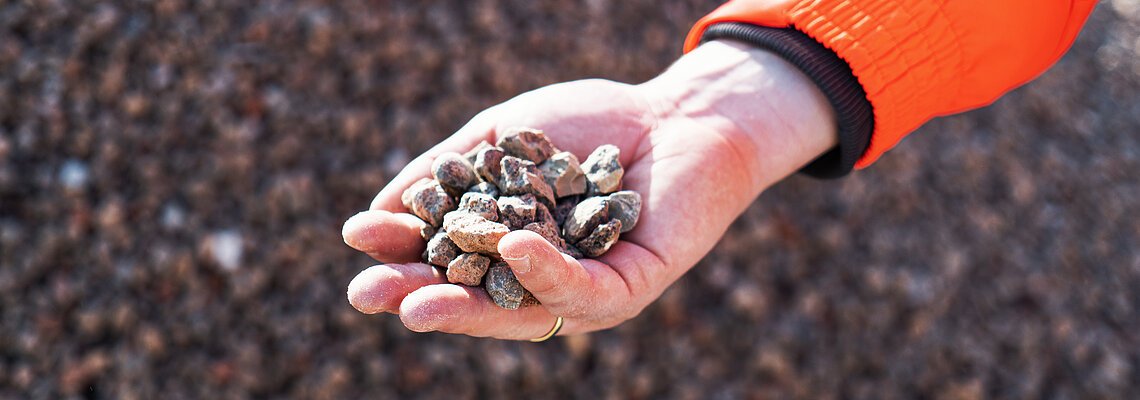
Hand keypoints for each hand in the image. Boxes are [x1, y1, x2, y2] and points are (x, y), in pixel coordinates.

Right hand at [342, 41, 836, 339]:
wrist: (679, 113)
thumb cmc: (591, 124)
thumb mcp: (503, 139)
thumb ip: (446, 173)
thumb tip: (375, 211)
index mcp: (507, 249)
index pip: (446, 258)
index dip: (402, 250)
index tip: (355, 234)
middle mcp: (541, 280)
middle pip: (475, 297)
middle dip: (419, 297)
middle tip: (366, 294)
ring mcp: (584, 288)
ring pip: (522, 310)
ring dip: (467, 309)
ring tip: (416, 303)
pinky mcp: (630, 286)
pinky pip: (584, 291)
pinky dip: (547, 272)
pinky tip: (514, 247)